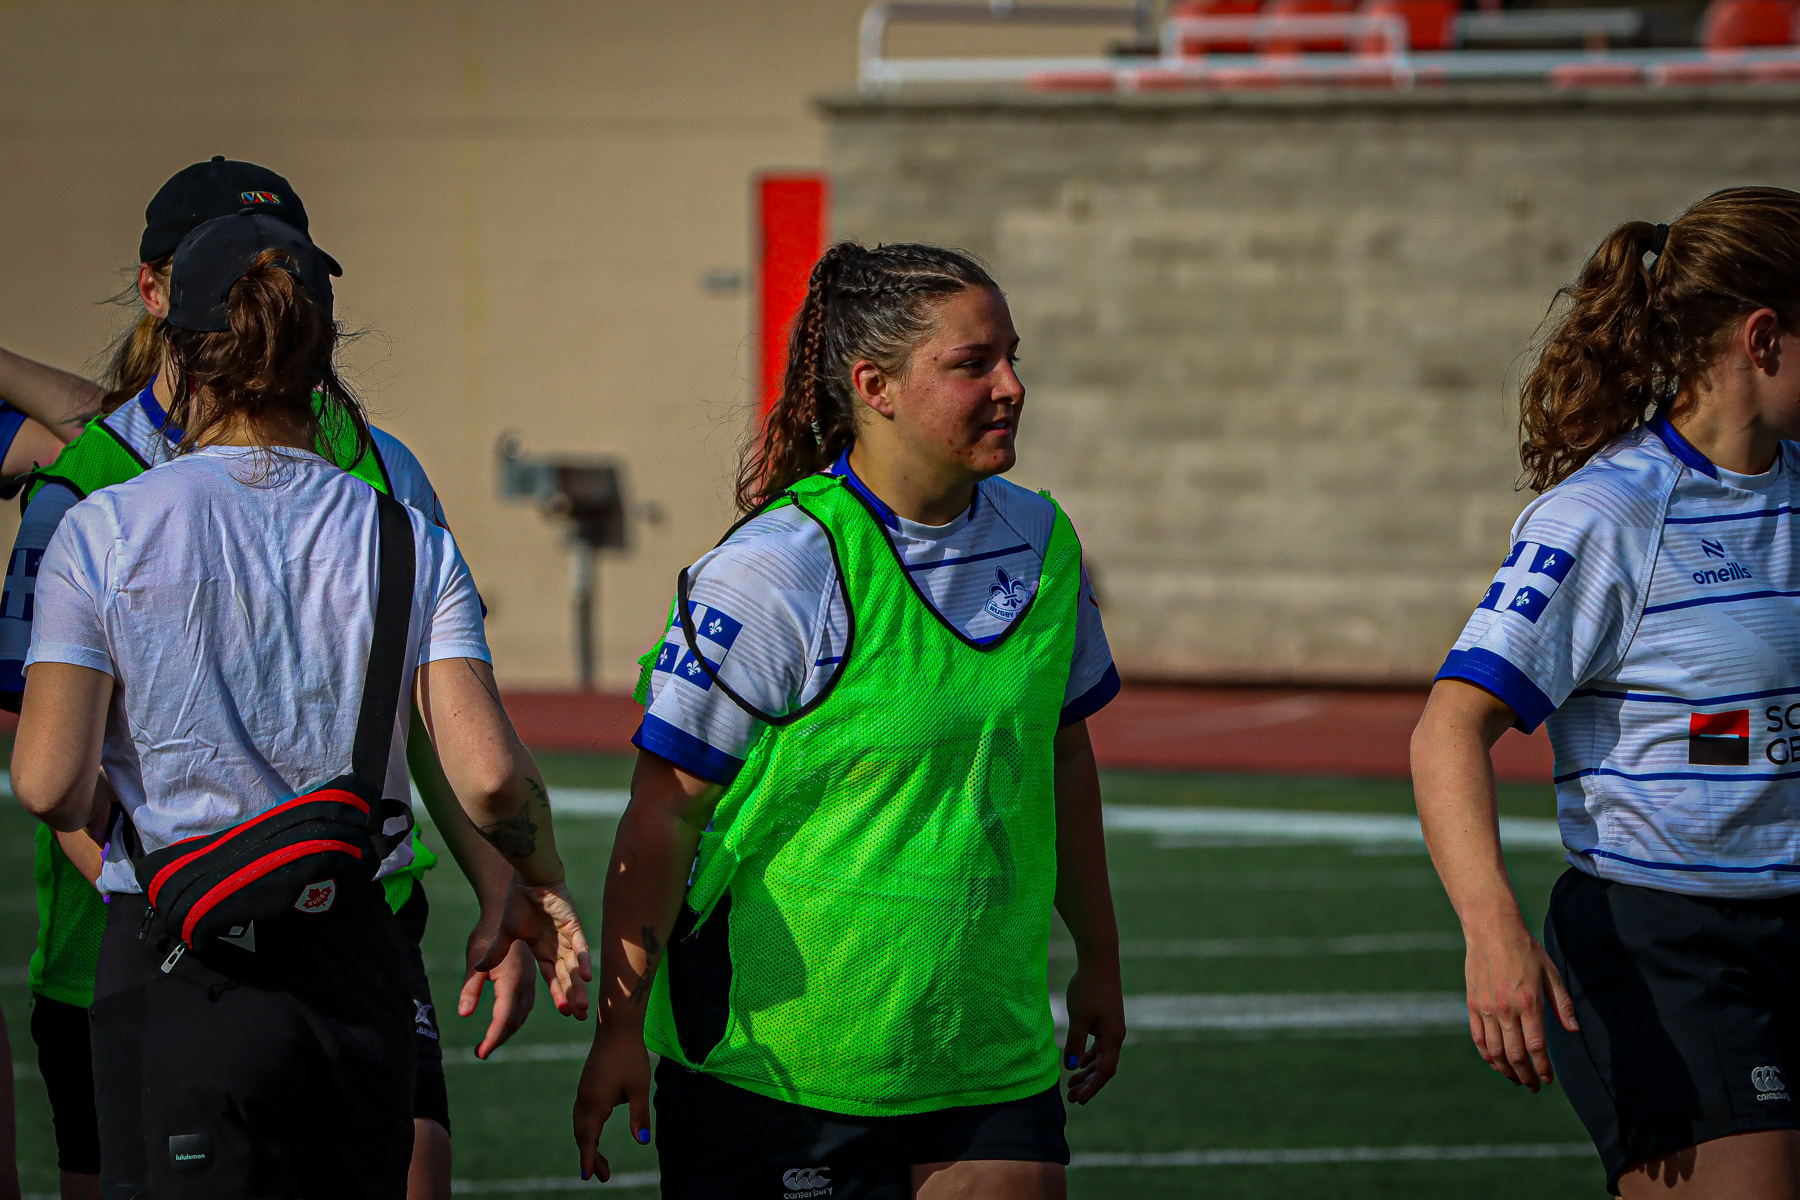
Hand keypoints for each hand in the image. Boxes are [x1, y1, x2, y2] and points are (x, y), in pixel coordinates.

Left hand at [459, 922, 537, 1058]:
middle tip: (482, 1051)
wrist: (506, 910)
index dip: (493, 1037)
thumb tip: (464, 1014)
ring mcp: (531, 979)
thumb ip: (470, 988)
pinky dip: (516, 1018)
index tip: (480, 1053)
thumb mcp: (474, 962)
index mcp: (512, 980)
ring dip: (509, 1030)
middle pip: (515, 1020)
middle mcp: (526, 983)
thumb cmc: (486, 934)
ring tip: (492, 1041)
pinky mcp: (530, 976)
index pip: (503, 1018)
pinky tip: (507, 1023)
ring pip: (523, 1014)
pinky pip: (526, 1004)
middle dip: (499, 1038)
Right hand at [473, 874, 591, 1020]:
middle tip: (580, 1016)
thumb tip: (479, 970)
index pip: (553, 977)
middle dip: (573, 996)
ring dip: (578, 984)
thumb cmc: (518, 901)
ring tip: (582, 1005)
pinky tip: (586, 976)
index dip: (559, 994)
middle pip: (567, 976)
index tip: (565, 1013)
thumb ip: (497, 952)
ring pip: (575, 966)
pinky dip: (582, 960)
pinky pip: (579, 945)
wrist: (527, 878)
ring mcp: (567, 936)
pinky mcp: (572, 924)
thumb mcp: (506, 933)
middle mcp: (558, 947)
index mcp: (543, 950)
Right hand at [572, 1023, 652, 1182]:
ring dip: (588, 1143)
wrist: (616, 1027)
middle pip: (582, 1135)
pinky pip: (582, 1114)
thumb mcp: (639, 1088)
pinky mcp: (587, 1085)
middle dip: (590, 1156)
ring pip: (581, 1125)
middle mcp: (584, 1099)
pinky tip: (595, 1133)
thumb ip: (639, 1115)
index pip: (589, 1138)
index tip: (588, 1177)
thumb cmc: (630, 1056)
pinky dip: (587, 1130)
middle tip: (603, 1176)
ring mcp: (583, 1092)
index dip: (589, 1159)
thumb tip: (643, 1142)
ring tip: (600, 1162)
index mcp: (595, 1103)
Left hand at [1062, 959, 1124, 1104]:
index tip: (1079, 1100)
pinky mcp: (1107, 1019)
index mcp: (1112, 1038)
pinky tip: (1078, 1063)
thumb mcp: (1078, 1019)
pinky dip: (1089, 1056)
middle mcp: (1116, 1035)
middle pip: (1104, 1067)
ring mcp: (1112, 1027)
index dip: (1092, 1087)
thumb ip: (1075, 1044)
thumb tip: (1071, 1067)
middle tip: (1071, 1097)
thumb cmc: (1088, 989)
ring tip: (1070, 1084)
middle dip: (1088, 1084)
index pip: (1105, 1071)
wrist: (1099, 961)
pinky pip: (1099, 1045)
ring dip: (1087, 1071)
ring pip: (1101, 1057)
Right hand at [1463, 919, 1577, 1091]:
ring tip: (1516, 1078)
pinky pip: (1478, 1038)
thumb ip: (1562, 1004)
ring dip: (1506, 1070)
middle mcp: (1506, 1010)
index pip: (1536, 1048)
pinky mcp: (1473, 1004)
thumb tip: (1573, 1030)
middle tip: (1533, 1086)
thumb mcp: (1551, 973)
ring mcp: (1486, 1008)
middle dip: (1526, 1076)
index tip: (1548, 1079)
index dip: (1543, 1068)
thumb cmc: (1526, 950)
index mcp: (1529, 1003)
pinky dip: (1487, 1055)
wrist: (1491, 931)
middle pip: (1515, 1055)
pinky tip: (1495, 1063)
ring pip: (1495, 1051)